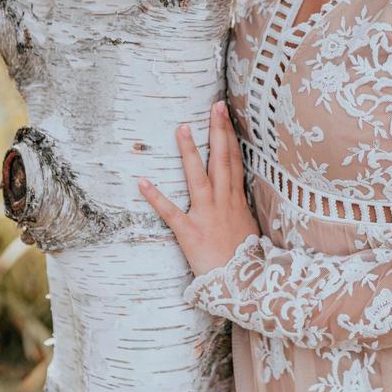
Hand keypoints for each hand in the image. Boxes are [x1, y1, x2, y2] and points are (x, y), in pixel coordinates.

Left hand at [138, 100, 259, 276]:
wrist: (246, 286)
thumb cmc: (246, 259)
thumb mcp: (248, 227)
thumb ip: (239, 207)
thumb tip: (236, 192)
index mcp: (237, 200)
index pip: (235, 160)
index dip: (230, 135)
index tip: (226, 113)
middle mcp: (224, 202)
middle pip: (222, 160)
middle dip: (218, 131)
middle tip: (215, 106)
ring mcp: (207, 216)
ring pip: (198, 178)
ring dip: (189, 153)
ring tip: (182, 128)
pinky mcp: (190, 233)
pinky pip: (171, 213)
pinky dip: (156, 198)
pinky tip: (142, 182)